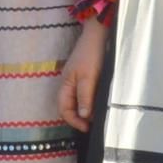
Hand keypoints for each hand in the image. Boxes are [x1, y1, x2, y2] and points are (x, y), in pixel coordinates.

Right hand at [58, 18, 108, 132]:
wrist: (98, 35)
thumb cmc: (91, 54)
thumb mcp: (88, 77)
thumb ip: (85, 97)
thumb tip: (84, 116)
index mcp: (65, 85)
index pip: (63, 109)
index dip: (73, 121)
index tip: (87, 128)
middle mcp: (69, 84)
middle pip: (69, 106)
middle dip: (79, 118)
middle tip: (93, 124)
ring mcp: (77, 80)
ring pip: (78, 101)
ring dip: (86, 110)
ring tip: (98, 116)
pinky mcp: (86, 76)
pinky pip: (85, 94)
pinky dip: (90, 101)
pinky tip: (99, 103)